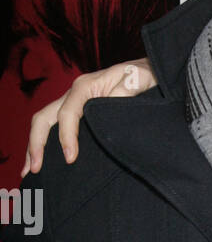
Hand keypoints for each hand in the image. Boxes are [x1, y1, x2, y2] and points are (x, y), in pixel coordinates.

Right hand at [22, 58, 154, 176]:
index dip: (66, 137)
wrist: (149, 70)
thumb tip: (107, 109)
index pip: (66, 114)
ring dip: (35, 146)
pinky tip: (46, 161)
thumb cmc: (143, 75)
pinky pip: (56, 126)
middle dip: (36, 144)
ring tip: (31, 170)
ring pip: (45, 123)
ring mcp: (74, 102)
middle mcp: (74, 94)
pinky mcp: (79, 111)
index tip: (70, 159)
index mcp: (85, 87)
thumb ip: (123, 93)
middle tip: (35, 169)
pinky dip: (46, 143)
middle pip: (44, 118)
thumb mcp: (136, 81)